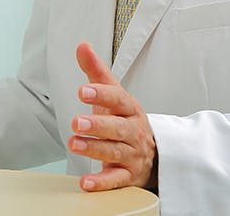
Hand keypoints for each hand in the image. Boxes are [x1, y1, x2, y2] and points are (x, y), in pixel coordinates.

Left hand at [69, 42, 156, 191]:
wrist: (155, 153)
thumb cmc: (125, 119)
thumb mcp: (113, 94)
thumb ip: (97, 71)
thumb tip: (82, 45)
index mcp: (130, 109)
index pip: (118, 99)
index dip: (102, 94)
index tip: (84, 90)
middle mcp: (133, 131)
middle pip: (117, 128)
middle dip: (97, 125)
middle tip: (76, 122)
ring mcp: (132, 154)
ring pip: (115, 152)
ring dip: (94, 149)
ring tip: (74, 144)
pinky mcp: (129, 176)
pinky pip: (117, 180)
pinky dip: (102, 183)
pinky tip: (86, 183)